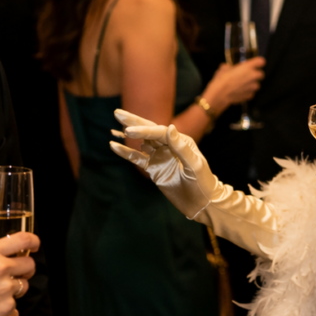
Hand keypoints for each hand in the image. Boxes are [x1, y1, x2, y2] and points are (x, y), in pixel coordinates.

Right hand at [0, 233, 36, 315]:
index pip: (24, 240)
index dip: (33, 242)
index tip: (35, 245)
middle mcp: (1, 267)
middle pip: (29, 264)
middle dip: (26, 269)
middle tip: (18, 274)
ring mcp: (6, 287)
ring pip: (24, 285)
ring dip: (16, 288)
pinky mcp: (7, 305)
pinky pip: (14, 303)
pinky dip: (6, 305)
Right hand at [110, 109, 225, 217]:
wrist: (201, 203)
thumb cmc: (202, 182)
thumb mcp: (194, 165)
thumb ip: (181, 147)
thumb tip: (169, 126)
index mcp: (180, 140)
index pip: (159, 132)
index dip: (144, 131)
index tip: (129, 131)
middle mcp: (168, 145)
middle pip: (148, 131)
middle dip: (133, 122)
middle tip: (117, 112)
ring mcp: (160, 156)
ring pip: (140, 142)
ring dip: (127, 135)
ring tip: (113, 127)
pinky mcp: (153, 168)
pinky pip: (137, 158)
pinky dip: (126, 152)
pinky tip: (114, 146)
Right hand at [204, 59, 264, 111]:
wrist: (219, 94)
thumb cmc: (221, 80)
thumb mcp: (224, 68)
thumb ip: (230, 67)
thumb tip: (229, 68)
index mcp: (247, 67)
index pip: (261, 61)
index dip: (258, 63)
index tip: (256, 64)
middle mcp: (253, 76)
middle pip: (261, 74)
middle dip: (256, 75)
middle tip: (247, 75)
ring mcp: (252, 87)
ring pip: (256, 84)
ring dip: (251, 84)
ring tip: (242, 85)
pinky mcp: (250, 95)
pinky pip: (251, 93)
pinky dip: (247, 92)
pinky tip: (240, 91)